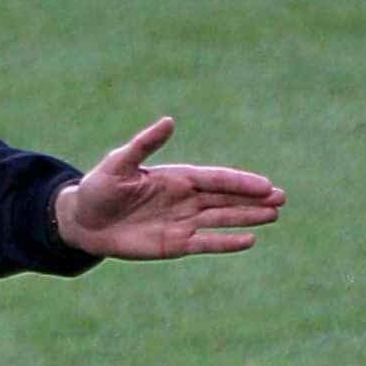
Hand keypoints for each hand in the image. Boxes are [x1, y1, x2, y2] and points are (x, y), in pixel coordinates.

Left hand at [53, 118, 285, 258]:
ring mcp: (183, 222)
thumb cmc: (98, 188)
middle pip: (226, 198)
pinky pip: (207, 243)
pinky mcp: (176, 244)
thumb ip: (144, 145)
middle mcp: (185, 199)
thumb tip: (168, 121)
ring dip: (248, 217)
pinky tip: (250, 240)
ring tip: (274, 215)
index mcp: (176, 177)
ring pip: (223, 219)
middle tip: (282, 198)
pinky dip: (227, 242)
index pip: (216, 179)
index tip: (265, 185)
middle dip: (254, 198)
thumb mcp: (119, 164)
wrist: (83, 222)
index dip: (240, 182)